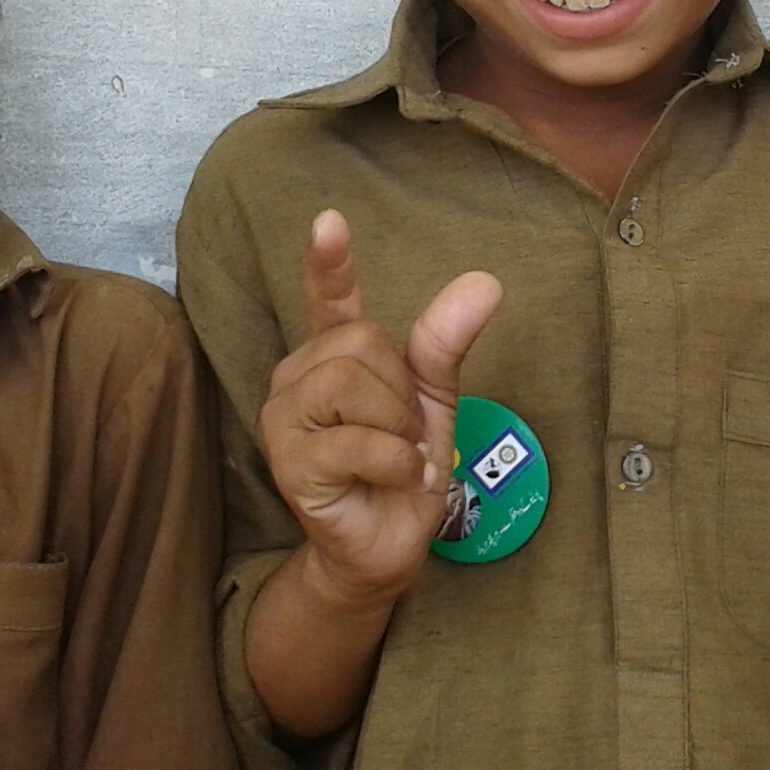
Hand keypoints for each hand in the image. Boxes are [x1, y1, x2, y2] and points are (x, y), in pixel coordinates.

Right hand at [261, 209, 500, 610]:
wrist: (386, 548)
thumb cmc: (402, 470)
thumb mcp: (435, 401)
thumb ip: (446, 343)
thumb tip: (485, 281)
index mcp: (330, 356)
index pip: (327, 300)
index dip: (328, 262)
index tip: (330, 221)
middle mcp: (296, 380)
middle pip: (359, 342)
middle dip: (402, 391)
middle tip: (407, 437)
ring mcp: (284, 421)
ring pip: (349, 382)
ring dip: (398, 427)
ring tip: (399, 457)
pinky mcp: (290, 464)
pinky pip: (356, 440)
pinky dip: (396, 461)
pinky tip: (397, 478)